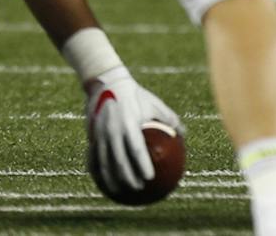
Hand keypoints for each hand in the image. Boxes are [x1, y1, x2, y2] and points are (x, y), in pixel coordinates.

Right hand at [85, 66, 182, 194]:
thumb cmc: (136, 96)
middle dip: (128, 177)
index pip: (136, 149)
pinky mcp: (91, 135)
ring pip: (104, 162)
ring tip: (118, 191)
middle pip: (119, 160)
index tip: (149, 178)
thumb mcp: (155, 104)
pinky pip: (93, 156)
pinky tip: (101, 180)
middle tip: (137, 188)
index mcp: (130, 124)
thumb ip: (170, 120)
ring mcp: (100, 134)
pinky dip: (97, 170)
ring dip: (110, 178)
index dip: (142, 164)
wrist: (107, 83)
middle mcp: (113, 131)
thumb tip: (184, 135)